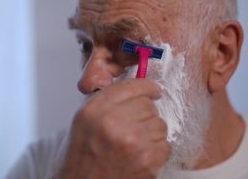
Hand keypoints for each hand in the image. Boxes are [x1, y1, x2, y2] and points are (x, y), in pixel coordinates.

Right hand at [54, 78, 170, 178]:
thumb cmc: (82, 159)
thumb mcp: (83, 121)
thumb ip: (106, 101)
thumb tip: (134, 89)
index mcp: (95, 110)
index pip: (131, 86)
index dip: (147, 87)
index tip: (153, 90)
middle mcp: (113, 123)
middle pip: (148, 105)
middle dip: (145, 115)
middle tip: (133, 127)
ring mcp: (132, 142)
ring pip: (159, 124)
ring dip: (152, 133)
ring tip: (135, 144)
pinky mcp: (147, 161)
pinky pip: (165, 145)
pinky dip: (156, 150)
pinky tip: (140, 156)